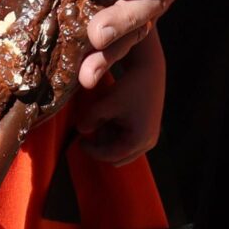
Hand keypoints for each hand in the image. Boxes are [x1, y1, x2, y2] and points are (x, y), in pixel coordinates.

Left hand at [8, 0, 185, 88]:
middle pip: (152, 2)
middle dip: (123, 19)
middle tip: (97, 33)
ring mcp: (151, 8)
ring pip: (138, 32)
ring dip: (112, 52)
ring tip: (88, 70)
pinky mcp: (137, 30)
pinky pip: (123, 48)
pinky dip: (103, 62)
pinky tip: (85, 76)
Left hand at [74, 36, 164, 164]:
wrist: (149, 71)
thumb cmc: (128, 87)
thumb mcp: (106, 103)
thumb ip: (90, 118)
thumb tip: (80, 130)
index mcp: (138, 139)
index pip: (110, 156)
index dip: (92, 150)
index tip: (79, 141)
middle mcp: (147, 143)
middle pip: (117, 157)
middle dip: (102, 146)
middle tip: (91, 128)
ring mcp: (150, 139)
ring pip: (122, 151)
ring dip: (109, 140)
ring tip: (104, 118)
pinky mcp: (149, 132)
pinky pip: (128, 142)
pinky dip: (117, 134)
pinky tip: (112, 116)